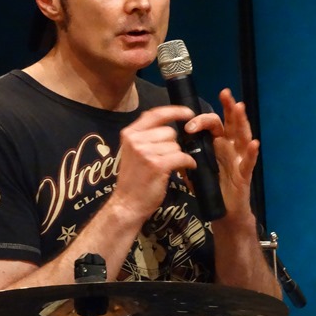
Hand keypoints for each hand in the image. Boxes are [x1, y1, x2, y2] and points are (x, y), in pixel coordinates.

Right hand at [114, 105, 196, 220]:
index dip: (174, 111)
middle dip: (172, 144)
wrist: (127, 203)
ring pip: (176, 145)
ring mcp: (145, 151)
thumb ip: (145, 137)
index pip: (155, 114)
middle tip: (165, 158)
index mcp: (129, 133)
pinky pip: (181, 156)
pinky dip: (187, 163)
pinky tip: (185, 169)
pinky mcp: (157, 164)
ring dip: (177, 156)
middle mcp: (135, 139)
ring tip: (168, 167)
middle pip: (169, 132)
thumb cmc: (133, 179)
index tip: (188, 113)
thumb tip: (167, 126)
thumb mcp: (133, 152)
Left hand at [185, 88, 258, 223]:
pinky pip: (248, 162)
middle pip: (229, 123)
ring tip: (240, 107)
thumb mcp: (194, 166)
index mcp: (216, 143)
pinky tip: (253, 143)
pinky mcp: (244, 174)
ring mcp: (238, 159)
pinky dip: (251, 152)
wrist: (222, 210)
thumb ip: (186, 153)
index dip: (201, 119)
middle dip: (228, 108)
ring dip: (241, 121)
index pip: (211, 124)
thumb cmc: (209, 186)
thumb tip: (171, 142)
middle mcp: (229, 147)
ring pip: (242, 136)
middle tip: (225, 93)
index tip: (188, 120)